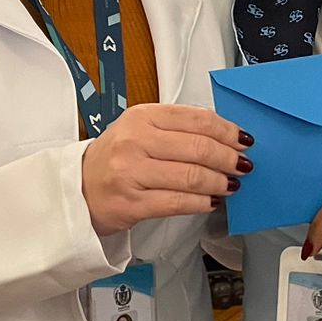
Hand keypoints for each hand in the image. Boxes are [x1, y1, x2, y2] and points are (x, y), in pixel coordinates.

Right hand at [81, 104, 251, 236]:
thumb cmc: (116, 159)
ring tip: (231, 184)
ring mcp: (131, 173)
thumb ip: (177, 128)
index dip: (227, 131)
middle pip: (198, 148)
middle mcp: (135, 141)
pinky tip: (212, 201)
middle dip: (228, 158)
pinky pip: (178, 202)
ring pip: (192, 176)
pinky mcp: (131, 203)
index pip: (196, 119)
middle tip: (243, 165)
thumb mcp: (140, 130)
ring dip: (219, 182)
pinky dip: (202, 202)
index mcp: (142, 117)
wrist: (78, 190)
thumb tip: (225, 136)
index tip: (243, 140)